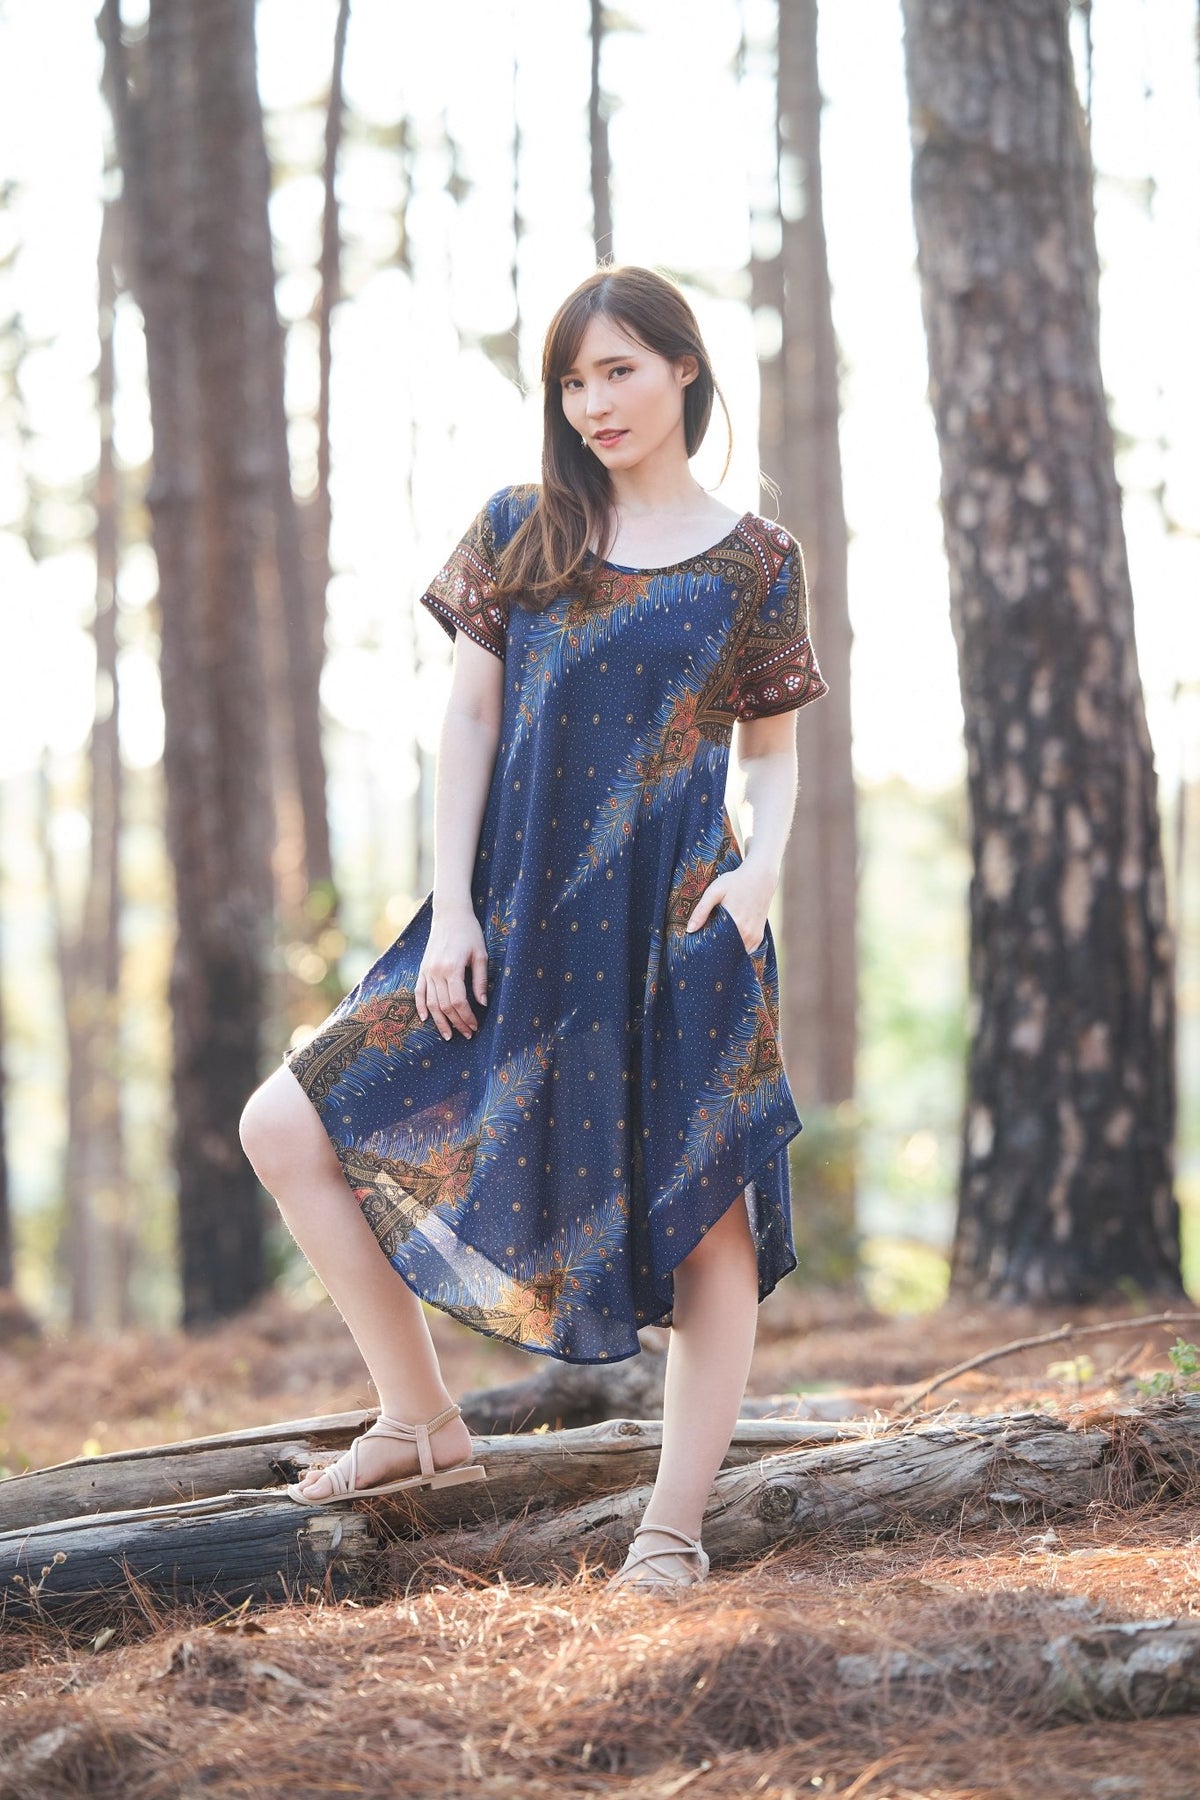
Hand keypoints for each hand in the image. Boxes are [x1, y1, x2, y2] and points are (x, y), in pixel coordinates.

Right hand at [417, 900, 488, 1039]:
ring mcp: (427, 971)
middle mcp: (436, 971)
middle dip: (456, 1023)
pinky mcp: (422, 969)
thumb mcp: (481, 955)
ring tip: (448, 1035)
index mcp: (452, 968)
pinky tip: (425, 1019)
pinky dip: (420, 1006)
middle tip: (467, 1034)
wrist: (450, 915)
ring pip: (431, 1003)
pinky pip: (419, 992)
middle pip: (445, 1006)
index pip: (458, 1001)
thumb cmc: (469, 933)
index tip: (475, 1027)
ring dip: (440, 1021)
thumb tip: (482, 1004)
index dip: (467, 1017)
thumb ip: (480, 980)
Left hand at [684, 864, 775, 953]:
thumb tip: (689, 930)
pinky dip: (737, 950)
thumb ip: (701, 911)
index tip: (697, 947)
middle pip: (726, 952)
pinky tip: (729, 944)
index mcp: (734, 923)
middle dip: (715, 952)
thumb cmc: (735, 882)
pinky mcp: (759, 936)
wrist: (761, 877)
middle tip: (705, 948)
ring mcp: (755, 936)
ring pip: (737, 953)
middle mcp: (746, 933)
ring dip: (727, 952)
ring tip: (716, 946)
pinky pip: (746, 951)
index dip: (706, 947)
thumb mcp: (714, 892)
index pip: (716, 946)